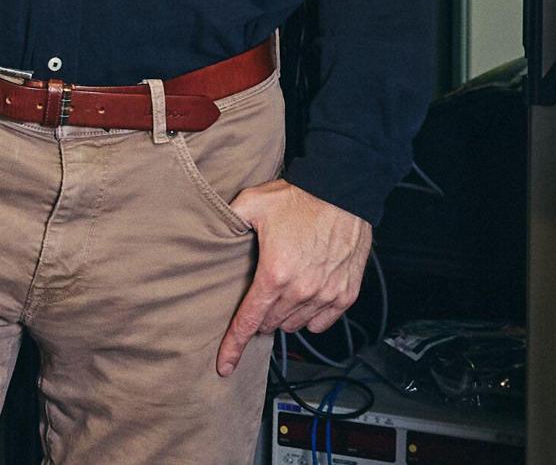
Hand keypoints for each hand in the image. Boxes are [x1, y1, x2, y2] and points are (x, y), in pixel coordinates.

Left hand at [214, 180, 372, 375]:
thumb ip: (228, 221)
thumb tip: (210, 229)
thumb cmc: (299, 197)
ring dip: (285, 315)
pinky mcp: (345, 294)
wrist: (342, 191)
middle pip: (271, 324)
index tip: (225, 365)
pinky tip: (306, 299)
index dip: (233, 346)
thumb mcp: (251, 203)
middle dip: (261, 316)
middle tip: (261, 294)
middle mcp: (301, 290)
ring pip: (295, 325)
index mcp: (274, 274)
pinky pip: (322, 323)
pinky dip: (311, 317)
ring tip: (284, 291)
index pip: (249, 321)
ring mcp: (326, 294)